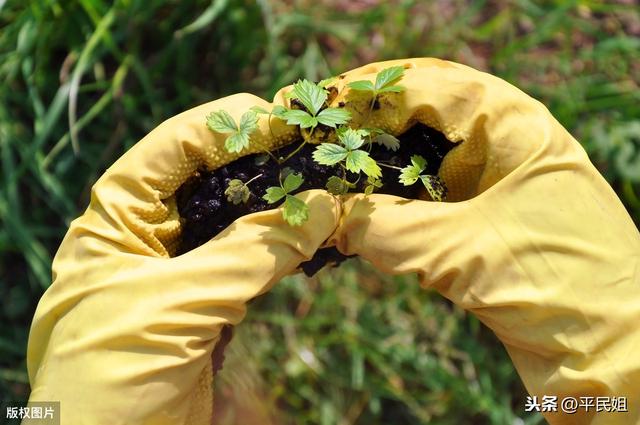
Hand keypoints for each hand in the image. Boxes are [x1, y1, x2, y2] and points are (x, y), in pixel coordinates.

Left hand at [25, 94, 339, 424]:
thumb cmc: (114, 377)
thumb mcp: (176, 305)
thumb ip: (251, 254)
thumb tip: (321, 208)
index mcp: (116, 220)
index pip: (173, 146)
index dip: (228, 126)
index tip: (287, 123)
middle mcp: (147, 235)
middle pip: (211, 178)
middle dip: (264, 164)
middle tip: (318, 154)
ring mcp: (182, 270)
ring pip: (237, 221)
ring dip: (280, 206)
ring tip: (326, 189)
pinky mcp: (210, 303)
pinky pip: (251, 262)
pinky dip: (283, 249)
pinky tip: (314, 237)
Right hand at [330, 59, 639, 423]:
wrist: (616, 355)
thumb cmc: (562, 288)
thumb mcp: (466, 252)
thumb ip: (388, 230)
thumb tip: (320, 215)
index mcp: (513, 125)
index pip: (426, 84)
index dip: (365, 90)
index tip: (313, 105)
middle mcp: (500, 146)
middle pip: (414, 118)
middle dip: (359, 128)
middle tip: (305, 141)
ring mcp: (489, 186)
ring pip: (412, 163)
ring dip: (367, 172)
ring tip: (317, 177)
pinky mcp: (478, 225)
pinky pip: (419, 204)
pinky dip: (384, 208)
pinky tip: (350, 217)